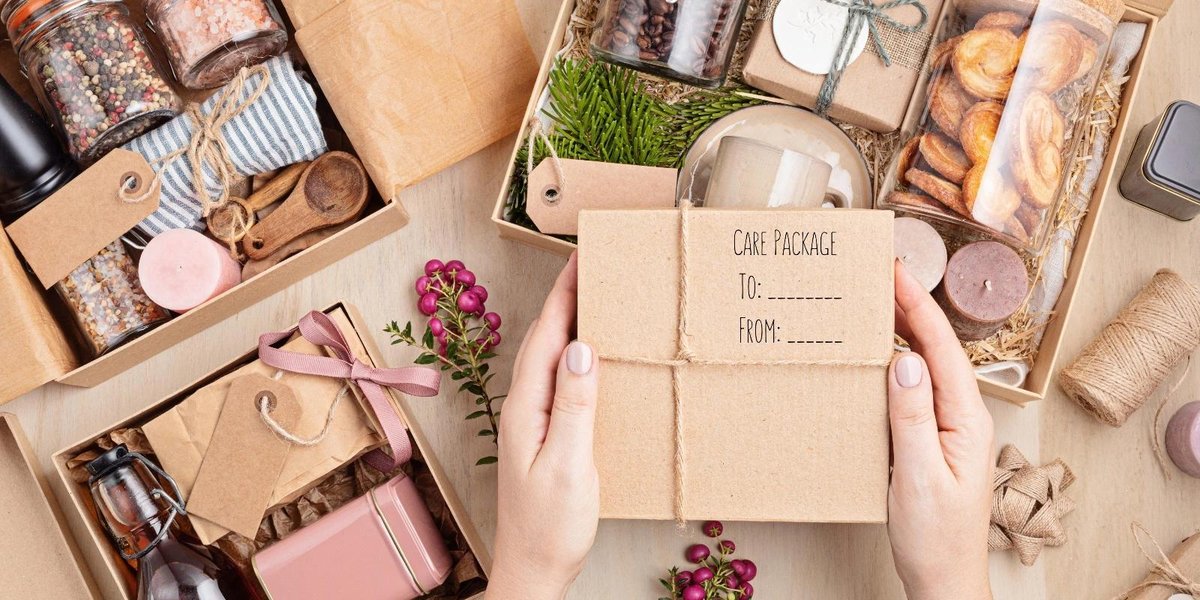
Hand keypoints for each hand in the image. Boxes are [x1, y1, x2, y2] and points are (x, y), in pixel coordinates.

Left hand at [487, 254, 598, 599]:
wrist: (533, 570)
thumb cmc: (550, 526)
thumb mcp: (568, 464)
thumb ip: (574, 405)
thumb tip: (582, 347)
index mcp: (526, 407)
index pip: (547, 336)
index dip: (564, 295)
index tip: (581, 258)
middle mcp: (524, 407)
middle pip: (545, 340)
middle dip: (567, 299)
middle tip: (593, 266)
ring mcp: (533, 422)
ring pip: (551, 359)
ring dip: (571, 325)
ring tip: (597, 299)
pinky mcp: (545, 436)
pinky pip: (560, 382)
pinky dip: (576, 358)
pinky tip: (595, 360)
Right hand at [888, 261, 995, 599]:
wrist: (943, 581)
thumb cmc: (935, 537)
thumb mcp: (917, 476)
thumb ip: (912, 418)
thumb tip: (903, 363)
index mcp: (965, 421)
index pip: (941, 350)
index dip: (919, 307)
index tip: (896, 273)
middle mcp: (961, 418)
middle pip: (936, 351)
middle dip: (911, 309)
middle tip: (880, 275)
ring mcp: (947, 430)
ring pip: (924, 369)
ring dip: (902, 334)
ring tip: (875, 305)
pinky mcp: (930, 442)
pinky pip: (913, 393)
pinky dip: (893, 367)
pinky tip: (876, 362)